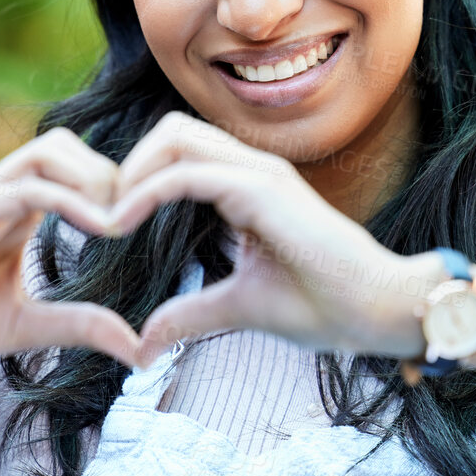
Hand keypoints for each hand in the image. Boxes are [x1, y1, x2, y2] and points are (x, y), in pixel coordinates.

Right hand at [0, 128, 143, 379]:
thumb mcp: (24, 328)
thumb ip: (78, 326)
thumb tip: (137, 349)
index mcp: (15, 216)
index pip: (75, 171)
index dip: (116, 187)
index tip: (149, 223)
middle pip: (67, 145)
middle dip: (113, 171)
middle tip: (138, 218)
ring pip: (50, 151)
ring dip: (96, 178)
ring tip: (119, 225)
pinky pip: (27, 189)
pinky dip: (71, 202)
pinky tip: (99, 230)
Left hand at [105, 112, 433, 366]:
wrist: (378, 312)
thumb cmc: (325, 306)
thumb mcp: (239, 308)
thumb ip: (191, 315)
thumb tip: (144, 344)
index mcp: (249, 187)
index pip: (179, 153)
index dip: (136, 178)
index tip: (105, 224)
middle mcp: (253, 169)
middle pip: (170, 131)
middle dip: (125, 165)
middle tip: (97, 216)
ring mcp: (260, 174)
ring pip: (173, 137)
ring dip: (128, 172)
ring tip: (104, 220)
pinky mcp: (262, 191)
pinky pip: (185, 174)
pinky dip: (143, 193)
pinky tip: (119, 226)